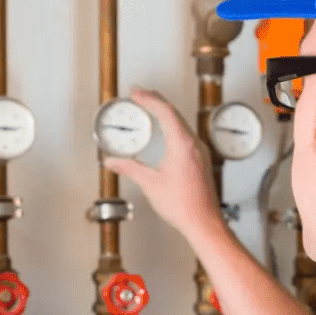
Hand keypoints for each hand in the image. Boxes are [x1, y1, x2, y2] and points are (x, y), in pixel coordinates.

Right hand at [104, 88, 223, 239]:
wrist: (203, 221)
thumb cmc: (183, 205)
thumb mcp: (150, 183)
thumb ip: (129, 168)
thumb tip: (113, 162)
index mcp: (182, 144)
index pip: (165, 111)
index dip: (149, 99)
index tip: (136, 93)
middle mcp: (194, 144)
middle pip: (175, 113)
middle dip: (156, 102)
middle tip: (141, 95)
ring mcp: (200, 152)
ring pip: (182, 124)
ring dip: (165, 114)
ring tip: (151, 109)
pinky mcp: (201, 160)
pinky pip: (186, 135)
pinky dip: (173, 127)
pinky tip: (166, 134)